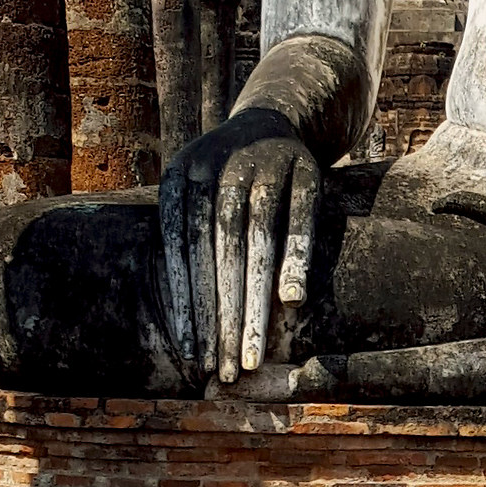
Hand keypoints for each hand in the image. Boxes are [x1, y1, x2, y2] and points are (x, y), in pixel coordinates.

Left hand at [159, 107, 321, 387]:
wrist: (272, 120)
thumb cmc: (224, 184)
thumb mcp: (193, 199)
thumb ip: (186, 248)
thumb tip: (179, 330)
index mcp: (182, 173)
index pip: (181, 249)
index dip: (187, 303)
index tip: (192, 354)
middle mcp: (221, 162)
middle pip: (219, 248)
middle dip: (221, 313)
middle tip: (225, 366)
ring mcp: (265, 161)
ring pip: (257, 237)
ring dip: (254, 299)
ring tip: (253, 350)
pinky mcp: (306, 166)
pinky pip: (300, 218)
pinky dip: (296, 258)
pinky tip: (293, 300)